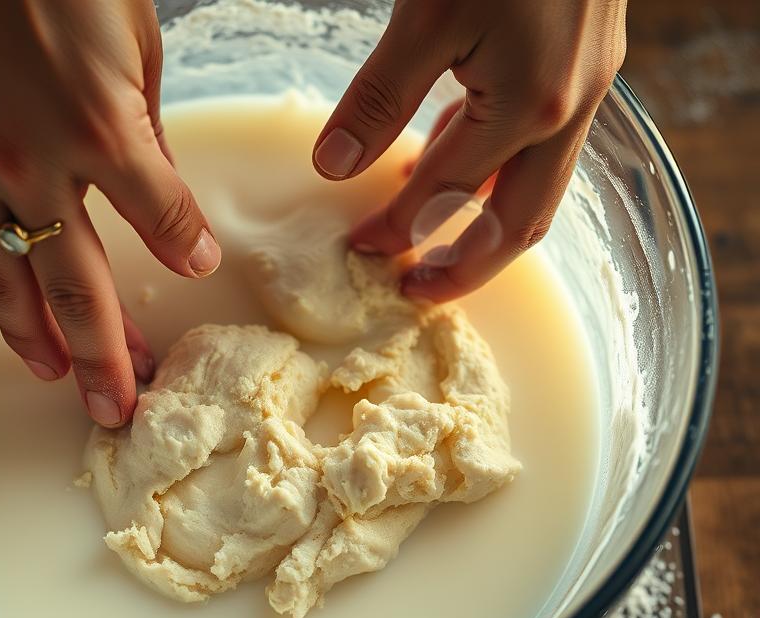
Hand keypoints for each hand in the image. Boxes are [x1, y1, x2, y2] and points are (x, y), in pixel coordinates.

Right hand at [0, 0, 220, 425]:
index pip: (162, 220)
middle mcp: (34, 162)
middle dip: (104, 355)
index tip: (200, 271)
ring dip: (36, 338)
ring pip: (8, 277)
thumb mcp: (135, 49)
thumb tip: (157, 191)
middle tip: (119, 407)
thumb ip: (144, 136)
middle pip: (76, 286)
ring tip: (59, 380)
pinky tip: (8, 308)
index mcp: (104, 131)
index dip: (186, 250)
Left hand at [313, 0, 626, 301]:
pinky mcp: (582, 68)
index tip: (361, 250)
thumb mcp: (427, 18)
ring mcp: (584, 91)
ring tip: (430, 244)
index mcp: (530, 109)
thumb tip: (332, 167)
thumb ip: (378, 98)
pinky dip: (492, 166)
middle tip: (414, 290)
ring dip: (482, 223)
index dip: (399, 230)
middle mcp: (568, 112)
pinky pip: (536, 143)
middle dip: (465, 265)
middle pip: (519, 224)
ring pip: (535, 187)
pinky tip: (451, 165)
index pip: (448, 196)